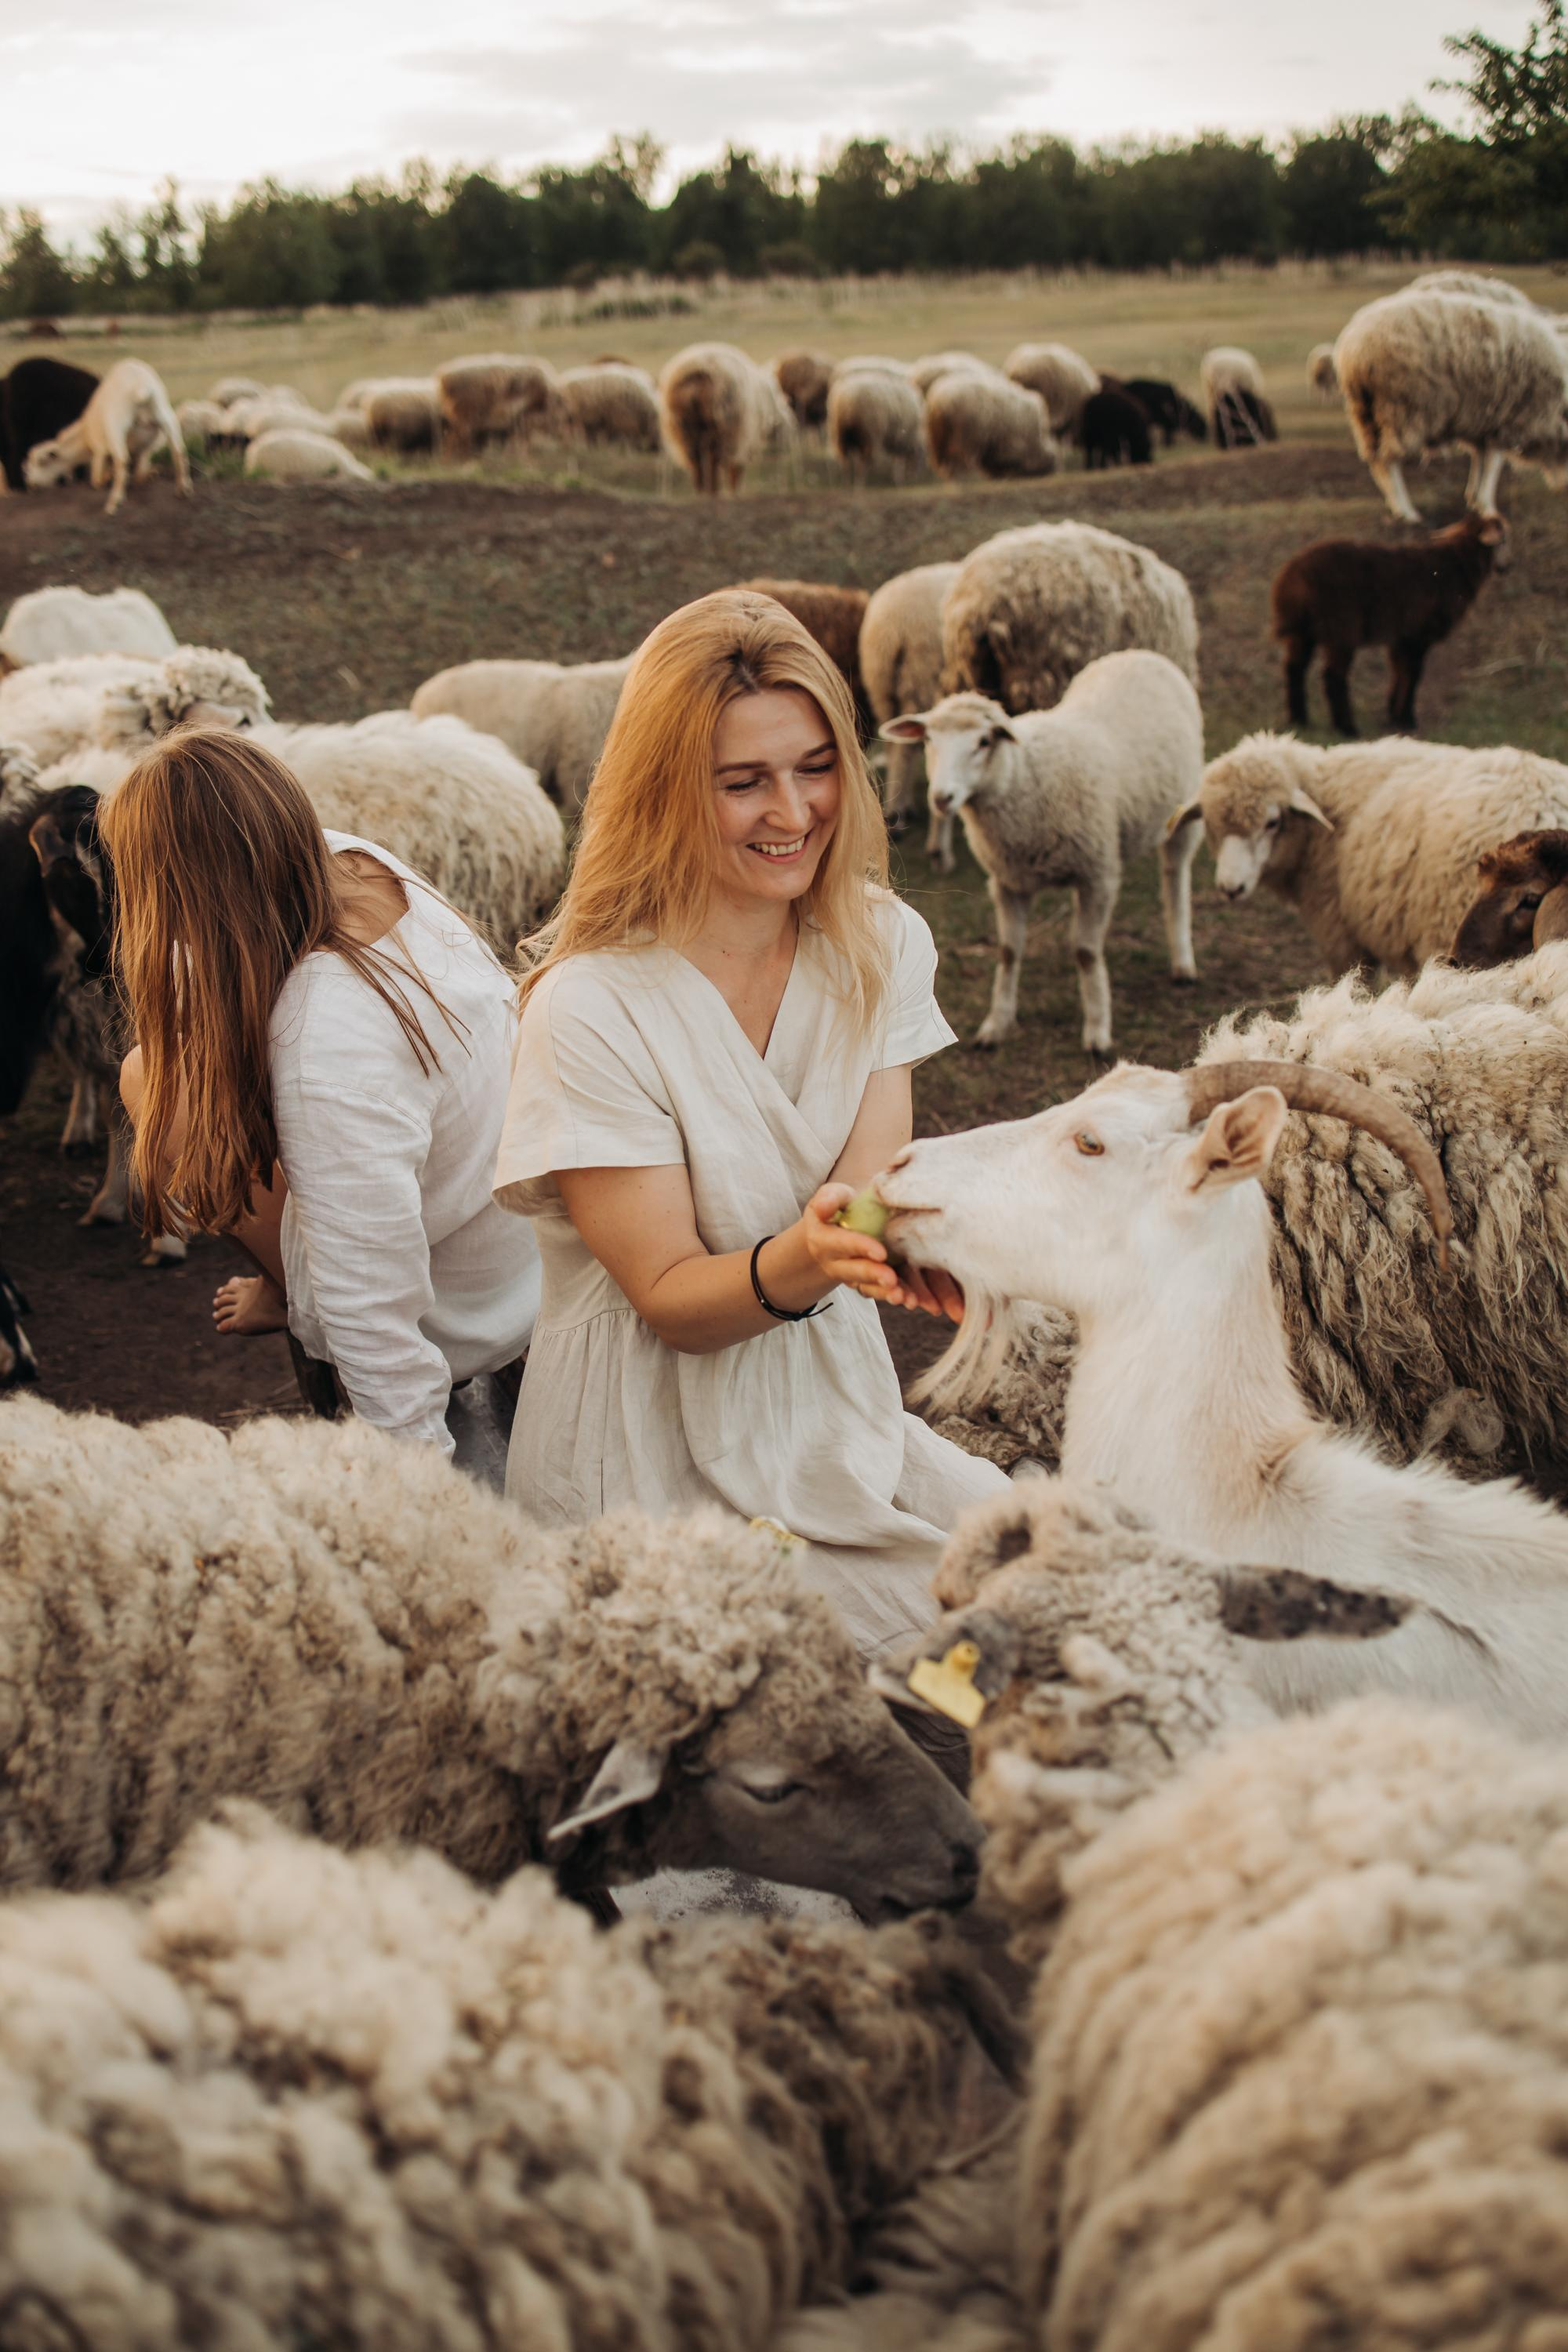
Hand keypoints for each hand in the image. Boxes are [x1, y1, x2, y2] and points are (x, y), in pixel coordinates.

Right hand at [798, 1187, 965, 1321]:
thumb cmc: (836, 1209)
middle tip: (892, 1281)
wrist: (830, 1234)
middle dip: (874, 1276)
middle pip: (856, 1271)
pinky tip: (914, 1301)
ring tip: (905, 1299)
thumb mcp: (830, 1197)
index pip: (843, 1243)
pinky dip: (898, 1297)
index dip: (860, 1247)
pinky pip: (881, 1293)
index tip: (881, 1253)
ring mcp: (853, 1276)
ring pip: (868, 1288)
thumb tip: (825, 1207)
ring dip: (886, 1294)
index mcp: (825, 1239)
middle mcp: (837, 1263)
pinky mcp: (869, 1283)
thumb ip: (829, 1199)